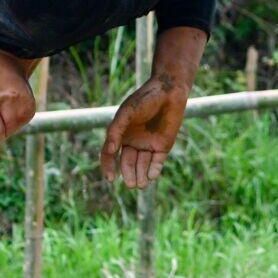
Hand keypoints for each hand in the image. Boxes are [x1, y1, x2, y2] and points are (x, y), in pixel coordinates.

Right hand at [100, 71, 187, 188]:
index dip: (108, 167)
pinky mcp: (163, 146)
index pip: (110, 155)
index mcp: (120, 135)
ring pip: (142, 166)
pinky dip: (154, 170)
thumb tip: (110, 150)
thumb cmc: (144, 99)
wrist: (168, 92)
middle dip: (128, 175)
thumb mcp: (126, 113)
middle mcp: (133, 142)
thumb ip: (116, 130)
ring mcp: (148, 145)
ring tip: (140, 185)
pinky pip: (157, 162)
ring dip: (141, 176)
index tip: (110, 179)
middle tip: (131, 184)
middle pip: (127, 164)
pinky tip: (151, 176)